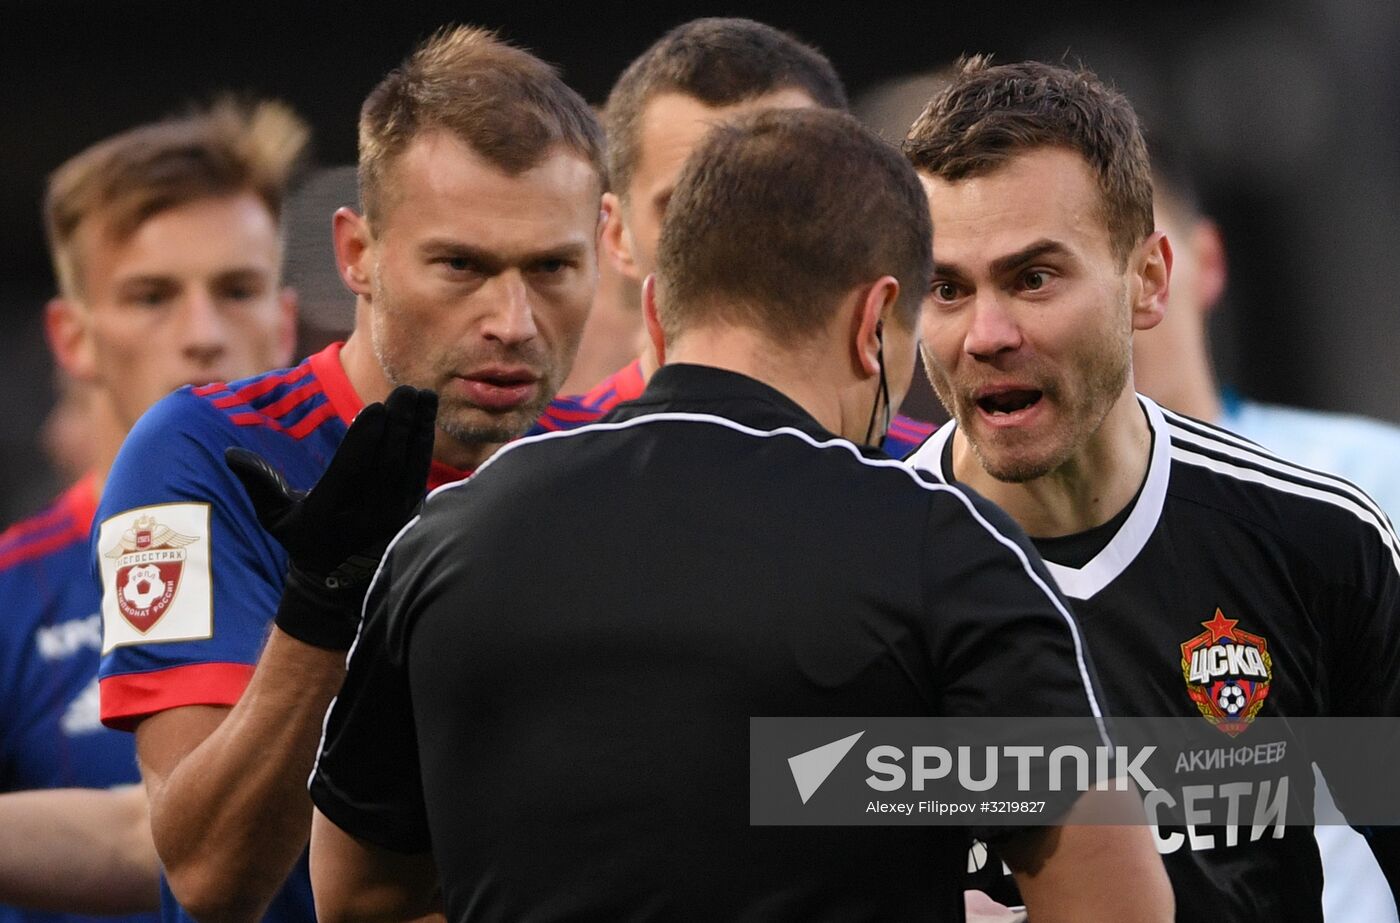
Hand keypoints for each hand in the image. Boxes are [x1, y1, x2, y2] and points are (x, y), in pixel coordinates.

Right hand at [225, 386, 437, 648]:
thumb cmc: (303, 541)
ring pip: (409, 466)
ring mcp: (392, 516)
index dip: (364, 439)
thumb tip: (231, 454)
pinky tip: (428, 418)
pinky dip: (424, 445)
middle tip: (406, 391)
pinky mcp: (410, 515)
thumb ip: (259, 483)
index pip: (351, 469)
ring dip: (418, 428)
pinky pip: (420, 474)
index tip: (375, 407)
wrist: (339, 585)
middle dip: (398, 425)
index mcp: (330, 510)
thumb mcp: (275, 518)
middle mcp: (365, 513)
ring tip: (425, 395)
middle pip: (386, 463)